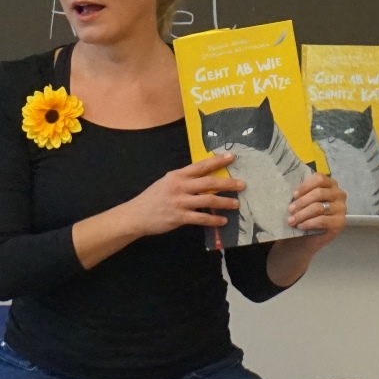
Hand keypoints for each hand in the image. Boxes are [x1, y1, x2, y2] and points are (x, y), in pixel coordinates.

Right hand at [124, 155, 243, 235]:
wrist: (136, 215)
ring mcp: (180, 202)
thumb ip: (183, 179)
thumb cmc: (153, 198)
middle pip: (209, 183)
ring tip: (236, 204)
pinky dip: (213, 219)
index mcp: (177, 175)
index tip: (232, 157)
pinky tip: (223, 221)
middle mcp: (180, 186)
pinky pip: (201, 218)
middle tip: (242, 184)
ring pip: (208, 201)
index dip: (217, 161)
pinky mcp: (179, 217)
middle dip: (227, 183)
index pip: (201, 166)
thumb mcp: (166, 182)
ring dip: (224, 202)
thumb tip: (204, 177)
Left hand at [287, 172, 347, 241]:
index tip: (294, 195)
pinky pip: (322, 220)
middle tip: (290, 210)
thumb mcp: (304, 201)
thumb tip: (293, 193)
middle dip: (301, 202)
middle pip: (318, 193)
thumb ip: (302, 194)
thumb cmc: (308, 214)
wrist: (311, 237)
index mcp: (330, 184)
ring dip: (302, 214)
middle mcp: (339, 194)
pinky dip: (309, 223)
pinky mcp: (340, 222)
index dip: (305, 186)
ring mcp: (341, 208)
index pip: (319, 178)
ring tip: (292, 220)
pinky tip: (301, 226)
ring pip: (318, 207)